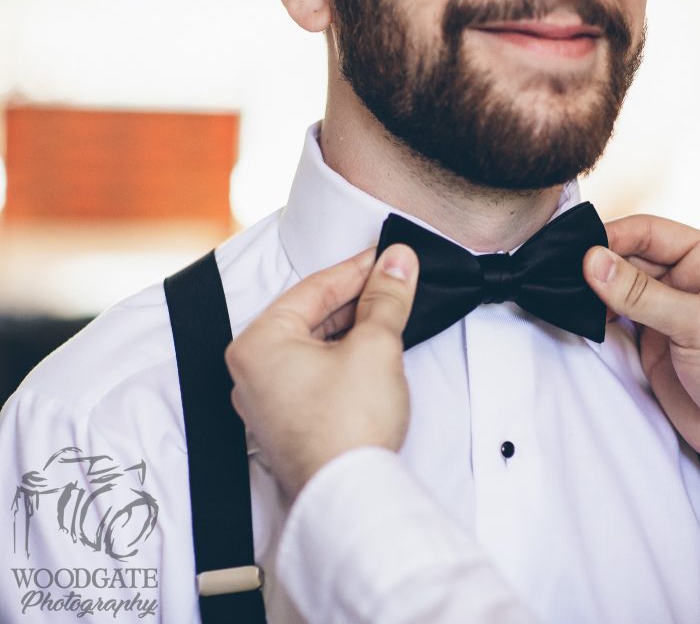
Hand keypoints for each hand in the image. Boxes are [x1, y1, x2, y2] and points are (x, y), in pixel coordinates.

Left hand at [225, 245, 418, 501]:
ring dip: (351, 329)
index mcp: (257, 343)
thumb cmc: (349, 426)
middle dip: (356, 300)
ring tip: (389, 314)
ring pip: (312, 346)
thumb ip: (385, 298)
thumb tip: (397, 263)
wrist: (351, 494)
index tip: (388, 257)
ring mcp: (265, 401)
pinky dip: (341, 358)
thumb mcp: (375, 346)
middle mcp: (251, 371)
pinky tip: (370, 353)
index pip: (314, 289)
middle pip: (310, 317)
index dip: (358, 269)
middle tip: (393, 282)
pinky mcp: (287, 423)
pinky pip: (312, 374)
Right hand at [583, 215, 699, 499]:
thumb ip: (641, 294)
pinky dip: (596, 320)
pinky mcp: (653, 344)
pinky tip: (577, 319)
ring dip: (592, 292)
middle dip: (597, 265)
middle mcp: (688, 280)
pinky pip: (616, 322)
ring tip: (562, 295)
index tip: (575, 249)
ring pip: (618, 289)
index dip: (612, 237)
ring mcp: (668, 312)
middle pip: (629, 257)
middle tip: (557, 274)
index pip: (650, 232)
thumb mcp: (697, 325)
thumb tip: (592, 260)